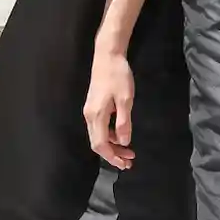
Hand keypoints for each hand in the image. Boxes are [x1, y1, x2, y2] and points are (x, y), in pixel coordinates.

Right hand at [83, 47, 134, 170]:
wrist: (107, 55)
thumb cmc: (118, 75)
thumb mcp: (126, 99)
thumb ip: (124, 122)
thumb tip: (124, 142)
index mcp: (97, 115)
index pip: (101, 144)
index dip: (112, 157)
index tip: (125, 164)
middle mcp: (89, 115)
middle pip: (98, 143)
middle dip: (112, 155)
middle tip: (129, 161)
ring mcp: (90, 110)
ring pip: (98, 135)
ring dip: (112, 145)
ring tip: (128, 150)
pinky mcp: (93, 105)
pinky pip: (100, 127)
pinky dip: (110, 135)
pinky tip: (122, 134)